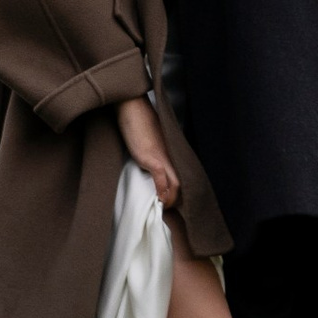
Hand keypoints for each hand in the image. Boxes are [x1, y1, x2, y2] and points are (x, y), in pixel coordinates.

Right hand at [116, 94, 178, 208]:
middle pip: (184, 183)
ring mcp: (163, 157)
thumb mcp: (151, 141)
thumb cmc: (138, 122)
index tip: (177, 202)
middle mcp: (172, 156)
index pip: (184, 176)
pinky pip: (161, 178)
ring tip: (164, 206)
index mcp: (172, 153)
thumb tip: (151, 165)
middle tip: (171, 209)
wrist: (132, 107)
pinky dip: (162, 191)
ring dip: (171, 199)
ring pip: (177, 184)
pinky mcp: (152, 157)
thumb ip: (155, 153)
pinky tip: (159, 199)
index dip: (182, 191)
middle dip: (180, 199)